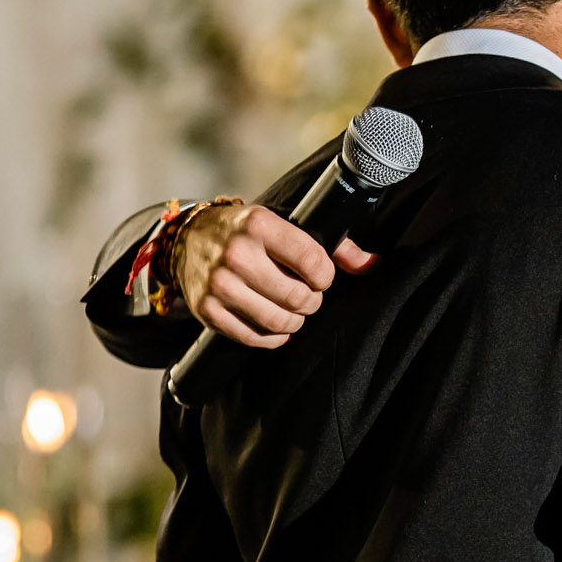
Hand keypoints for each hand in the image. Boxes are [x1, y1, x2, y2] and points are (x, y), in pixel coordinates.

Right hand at [174, 203, 376, 347]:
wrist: (188, 239)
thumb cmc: (247, 231)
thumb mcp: (286, 223)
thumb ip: (335, 245)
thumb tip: (373, 264)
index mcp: (259, 225)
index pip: (313, 261)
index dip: (325, 276)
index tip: (320, 277)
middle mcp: (236, 254)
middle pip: (297, 297)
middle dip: (312, 301)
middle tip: (309, 296)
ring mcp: (219, 284)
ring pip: (278, 321)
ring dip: (296, 322)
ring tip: (295, 311)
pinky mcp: (207, 310)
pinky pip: (253, 337)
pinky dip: (274, 337)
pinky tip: (278, 327)